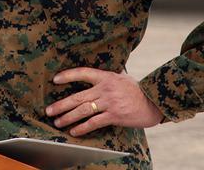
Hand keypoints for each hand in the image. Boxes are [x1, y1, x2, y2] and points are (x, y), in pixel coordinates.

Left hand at [45, 67, 162, 136]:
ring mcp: (109, 102)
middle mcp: (105, 88)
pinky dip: (82, 127)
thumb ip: (108, 77)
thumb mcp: (122, 77)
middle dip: (61, 104)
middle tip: (49, 110)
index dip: (68, 76)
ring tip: (57, 122)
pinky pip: (94, 123)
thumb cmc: (138, 90)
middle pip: (78, 96)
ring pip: (83, 110)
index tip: (55, 79)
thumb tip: (96, 74)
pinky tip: (74, 131)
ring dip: (68, 117)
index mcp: (106, 76)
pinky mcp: (114, 116)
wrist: (154, 102)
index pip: (83, 73)